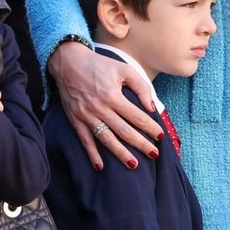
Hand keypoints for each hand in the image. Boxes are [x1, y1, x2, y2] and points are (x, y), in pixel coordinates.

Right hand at [48, 42, 163, 170]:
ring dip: (120, 153)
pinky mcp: (75, 120)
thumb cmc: (100, 65)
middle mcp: (100, 108)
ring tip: (134, 165)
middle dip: (141, 144)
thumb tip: (152, 107)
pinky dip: (92, 154)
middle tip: (154, 154)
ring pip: (106, 139)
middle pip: (124, 131)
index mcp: (113, 95)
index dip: (150, 127)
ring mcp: (86, 116)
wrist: (69, 63)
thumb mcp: (124, 69)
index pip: (136, 116)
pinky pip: (85, 141)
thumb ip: (140, 87)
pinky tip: (100, 167)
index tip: (160, 136)